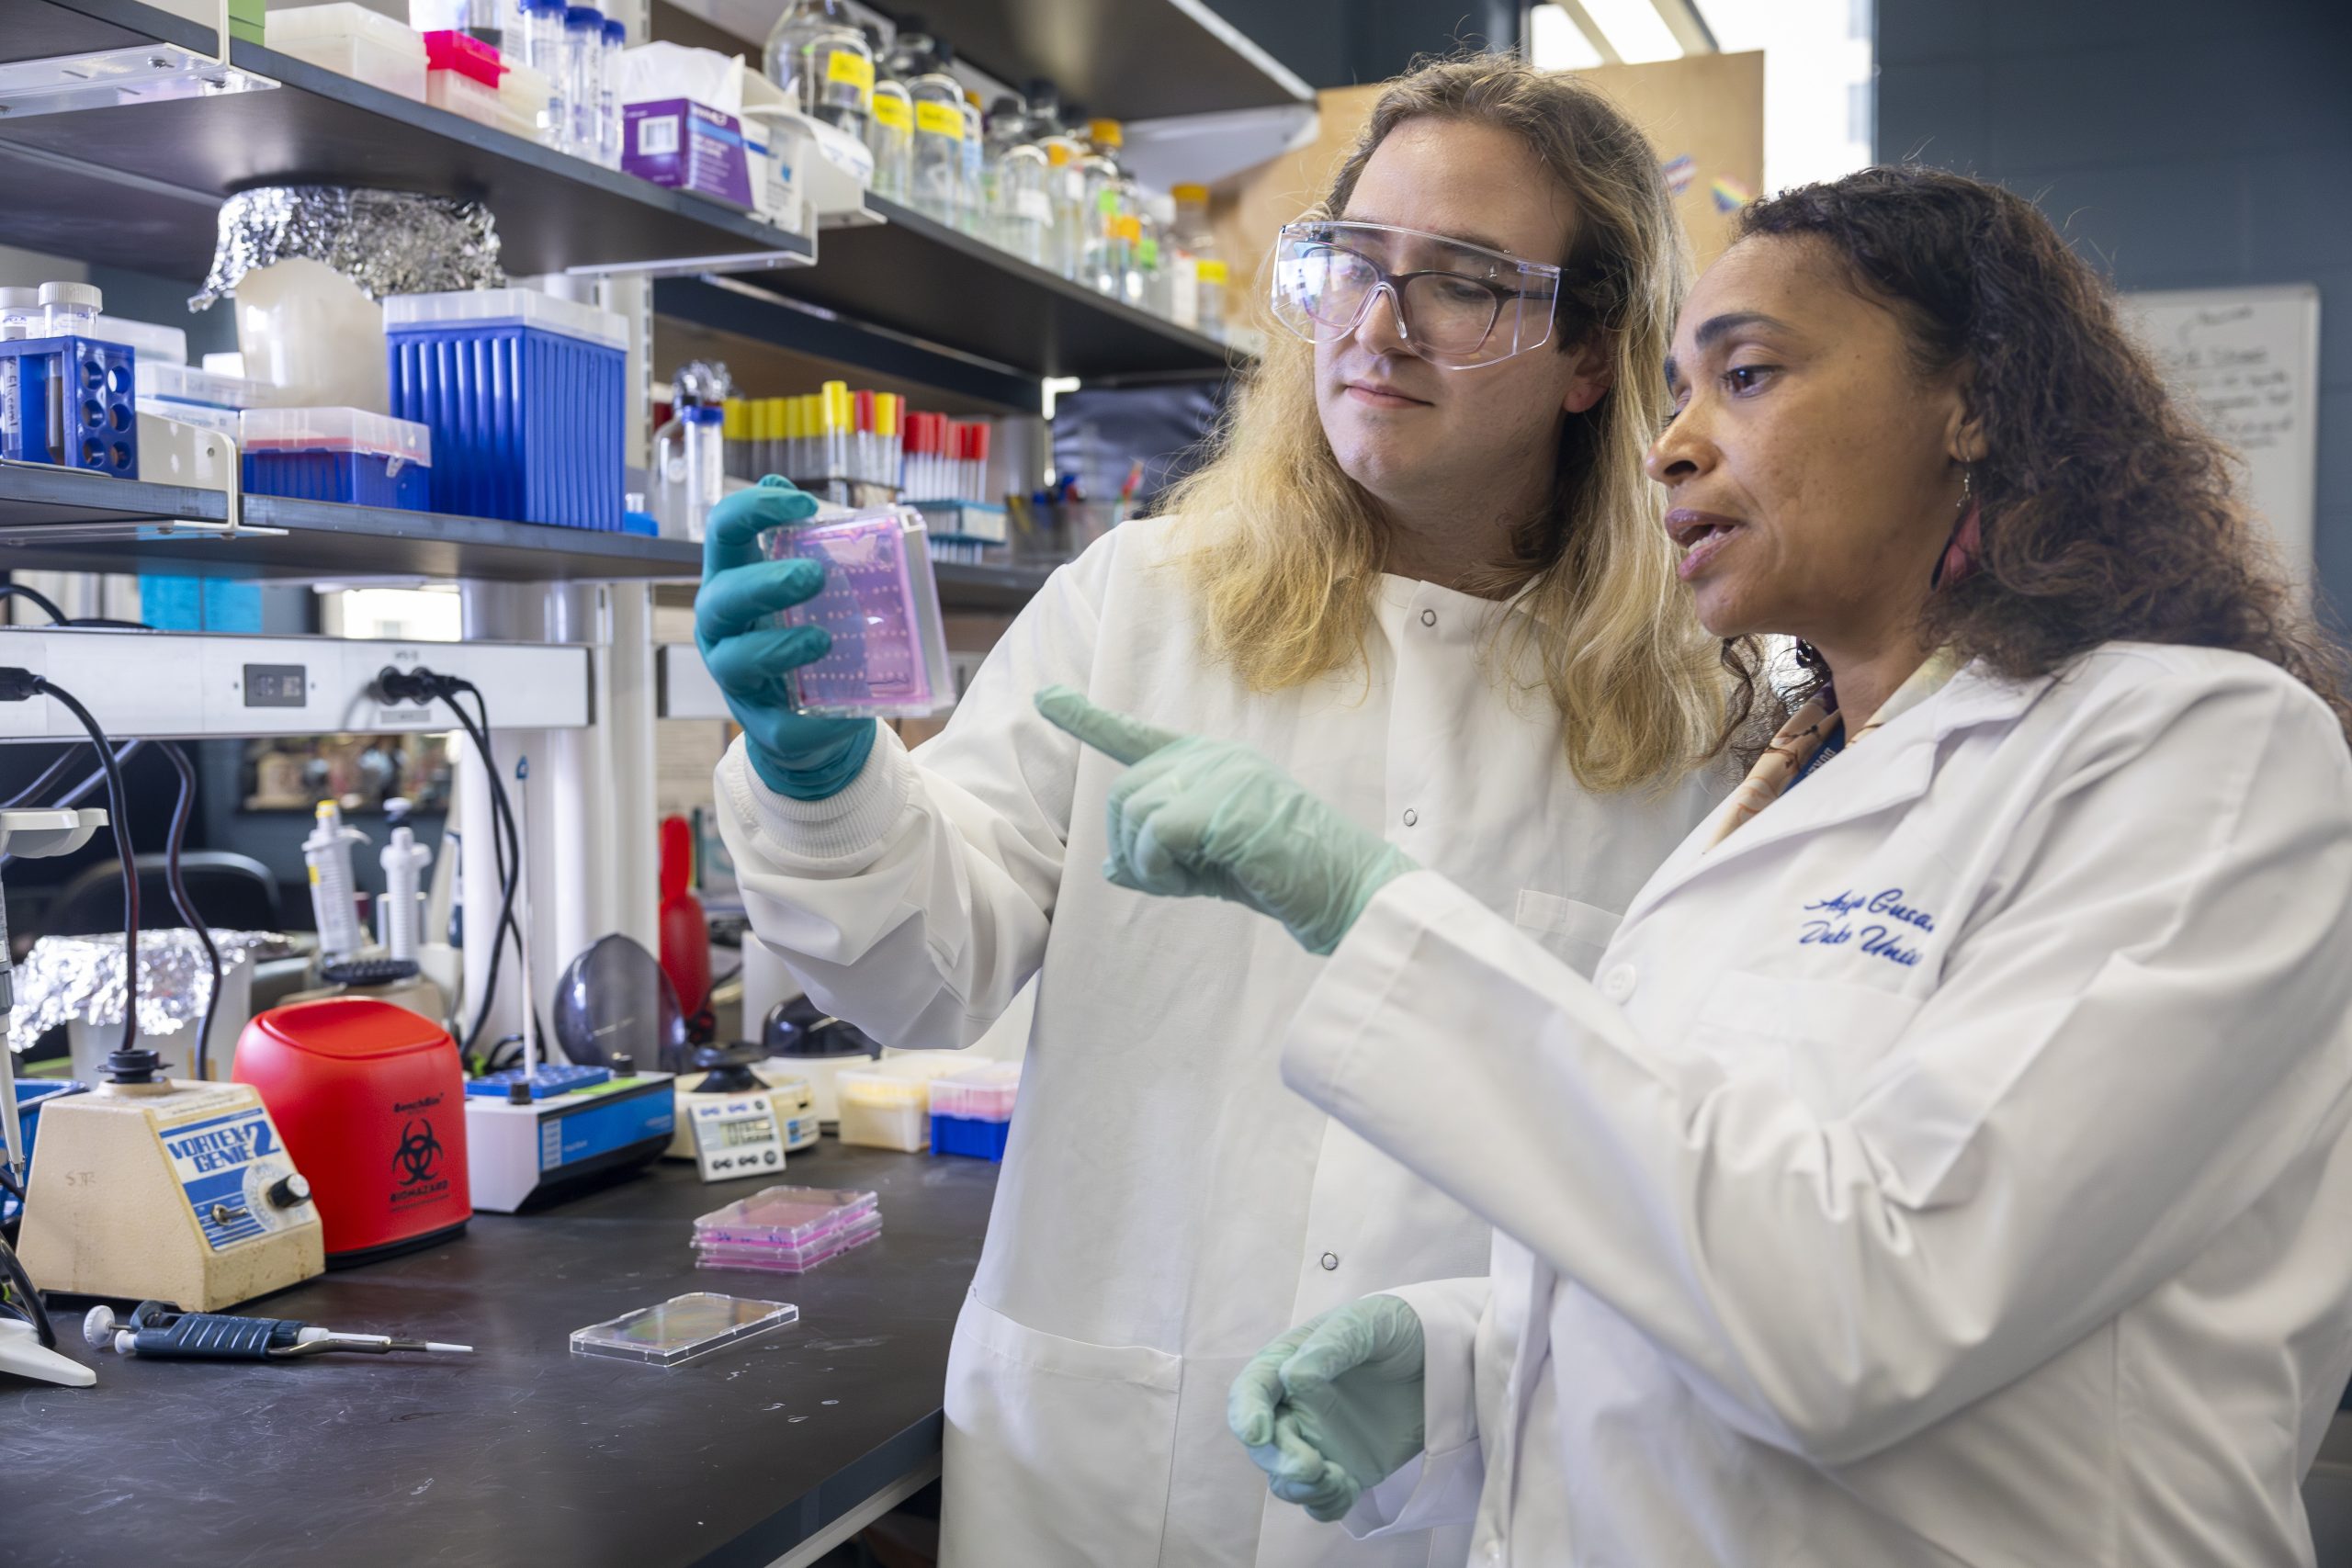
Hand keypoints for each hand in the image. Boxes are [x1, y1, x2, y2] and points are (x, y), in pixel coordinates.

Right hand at [696, 477, 875, 799]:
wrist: (813, 715)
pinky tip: (847, 713)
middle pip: (721, 599)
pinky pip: (780, 727)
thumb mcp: (804, 585)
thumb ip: (804, 543)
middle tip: (813, 575)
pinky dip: (815, 722)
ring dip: (777, 648)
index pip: (722, 532)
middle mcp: (722, 626)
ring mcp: (736, 678)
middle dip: (763, 584)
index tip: (803, 504)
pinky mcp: (763, 725)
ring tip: (821, 640)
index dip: (753, 510)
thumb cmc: (804, 631)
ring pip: (735, 662)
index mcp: (732, 581)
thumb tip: (795, 490)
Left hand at [1034, 686, 1413, 954]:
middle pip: (1122, 794)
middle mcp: (1211, 756)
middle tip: (1174, 880)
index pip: (1135, 736)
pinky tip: (1193, 881)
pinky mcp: (1222, 803)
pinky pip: (1153, 835)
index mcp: (1210, 761)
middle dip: (1132, 848)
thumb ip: (1162, 857)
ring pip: (1132, 813)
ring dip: (1148, 863)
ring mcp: (1219, 774)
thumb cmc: (1283, 878)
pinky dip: (1159, 869)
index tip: (1044, 697)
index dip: (1085, 718)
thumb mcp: (1210, 867)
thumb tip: (1113, 868)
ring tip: (1193, 880)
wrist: (1346, 890)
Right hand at [1228, 1295, 1426, 1522]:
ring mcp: (1319, 1441)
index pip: (1251, 1391)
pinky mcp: (1347, 1469)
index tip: (1258, 1433)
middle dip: (1279, 1460)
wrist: (1442, 1356)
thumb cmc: (1394, 1328)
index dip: (1246, 1414)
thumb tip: (1293, 1376)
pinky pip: (1322, 1499)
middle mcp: (1294, 1407)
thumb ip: (1330, 1346)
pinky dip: (1326, 1503)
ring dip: (1302, 1487)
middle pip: (1265, 1444)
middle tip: (1310, 1466)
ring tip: (1338, 1479)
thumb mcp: (1364, 1323)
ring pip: (1287, 1479)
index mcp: (1287, 1364)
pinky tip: (1349, 1488)